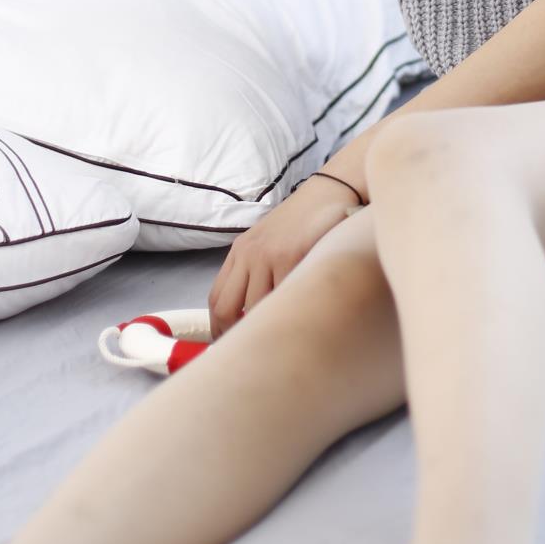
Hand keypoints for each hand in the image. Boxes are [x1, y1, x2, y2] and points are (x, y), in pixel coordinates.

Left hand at [206, 174, 360, 338]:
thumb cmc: (302, 222)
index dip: (218, 328)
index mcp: (240, 252)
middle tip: (251, 352)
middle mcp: (249, 254)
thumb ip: (255, 271)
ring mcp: (269, 256)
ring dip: (266, 325)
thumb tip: (250, 316)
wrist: (328, 191)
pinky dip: (290, 310)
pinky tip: (300, 315)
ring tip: (278, 336)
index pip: (216, 299)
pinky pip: (284, 295)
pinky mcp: (292, 256)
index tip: (228, 346)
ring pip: (256, 308)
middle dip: (234, 335)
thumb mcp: (268, 242)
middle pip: (227, 309)